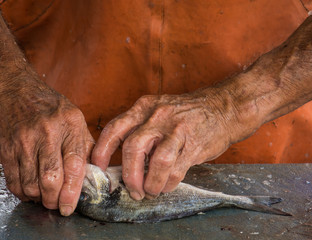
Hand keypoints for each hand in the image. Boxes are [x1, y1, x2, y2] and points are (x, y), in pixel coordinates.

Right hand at [0, 80, 93, 215]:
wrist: (12, 90)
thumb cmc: (48, 106)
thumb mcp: (74, 117)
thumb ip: (86, 144)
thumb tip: (95, 172)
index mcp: (69, 124)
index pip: (75, 164)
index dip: (73, 191)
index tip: (71, 206)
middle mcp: (46, 133)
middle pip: (51, 179)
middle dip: (54, 199)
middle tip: (56, 204)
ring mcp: (23, 141)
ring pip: (31, 184)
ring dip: (38, 198)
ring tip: (44, 196)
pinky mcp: (5, 148)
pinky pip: (13, 181)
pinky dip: (22, 192)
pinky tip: (29, 189)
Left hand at [92, 89, 253, 199]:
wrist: (223, 108)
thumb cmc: (185, 115)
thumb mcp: (157, 110)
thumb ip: (139, 128)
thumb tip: (121, 160)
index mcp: (143, 107)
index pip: (114, 128)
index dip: (102, 151)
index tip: (99, 169)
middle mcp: (157, 116)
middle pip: (133, 147)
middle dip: (129, 175)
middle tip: (132, 189)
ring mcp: (177, 129)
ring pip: (156, 161)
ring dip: (150, 183)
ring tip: (150, 191)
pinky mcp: (193, 144)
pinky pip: (175, 170)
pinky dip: (167, 184)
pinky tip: (166, 185)